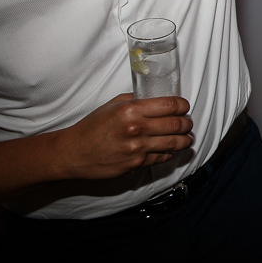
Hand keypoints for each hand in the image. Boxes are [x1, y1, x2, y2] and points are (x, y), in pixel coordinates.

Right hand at [54, 94, 193, 180]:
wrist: (74, 153)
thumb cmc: (92, 127)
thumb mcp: (113, 105)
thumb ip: (136, 100)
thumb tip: (157, 98)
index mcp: (131, 110)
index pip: (170, 105)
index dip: (182, 106)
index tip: (184, 107)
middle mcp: (137, 129)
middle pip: (177, 124)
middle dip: (187, 123)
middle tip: (187, 122)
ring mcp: (138, 148)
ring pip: (174, 143)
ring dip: (185, 139)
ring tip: (187, 137)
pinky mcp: (137, 164)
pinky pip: (162, 157)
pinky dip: (170, 152)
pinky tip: (171, 149)